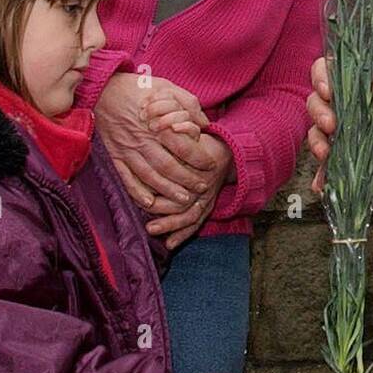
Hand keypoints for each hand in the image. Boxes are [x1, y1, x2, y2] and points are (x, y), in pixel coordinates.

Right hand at [95, 73, 213, 211]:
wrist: (103, 89)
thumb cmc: (139, 88)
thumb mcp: (167, 87)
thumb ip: (188, 103)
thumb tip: (205, 122)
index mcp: (157, 123)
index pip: (182, 146)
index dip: (199, 158)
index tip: (211, 165)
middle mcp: (143, 139)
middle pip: (168, 166)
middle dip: (187, 180)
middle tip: (202, 188)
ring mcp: (127, 149)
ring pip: (149, 176)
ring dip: (167, 190)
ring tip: (183, 200)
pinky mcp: (115, 156)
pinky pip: (126, 178)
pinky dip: (137, 192)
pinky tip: (149, 202)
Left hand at [145, 132, 233, 249]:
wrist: (227, 152)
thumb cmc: (203, 142)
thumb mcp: (194, 133)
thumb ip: (183, 130)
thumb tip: (167, 127)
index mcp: (200, 165)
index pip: (182, 176)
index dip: (164, 183)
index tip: (146, 189)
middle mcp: (204, 184)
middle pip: (184, 200)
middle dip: (164, 208)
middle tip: (145, 211)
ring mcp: (207, 198)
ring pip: (190, 215)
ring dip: (171, 224)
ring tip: (151, 230)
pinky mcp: (208, 206)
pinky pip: (196, 223)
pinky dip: (183, 235)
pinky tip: (170, 244)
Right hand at [306, 56, 372, 195]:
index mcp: (356, 79)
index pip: (326, 69)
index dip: (321, 77)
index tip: (329, 91)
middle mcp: (344, 101)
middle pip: (317, 102)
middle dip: (319, 114)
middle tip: (331, 125)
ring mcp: (346, 126)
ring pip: (318, 131)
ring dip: (317, 143)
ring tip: (325, 154)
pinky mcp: (351, 149)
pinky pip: (331, 162)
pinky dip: (324, 174)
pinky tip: (321, 185)